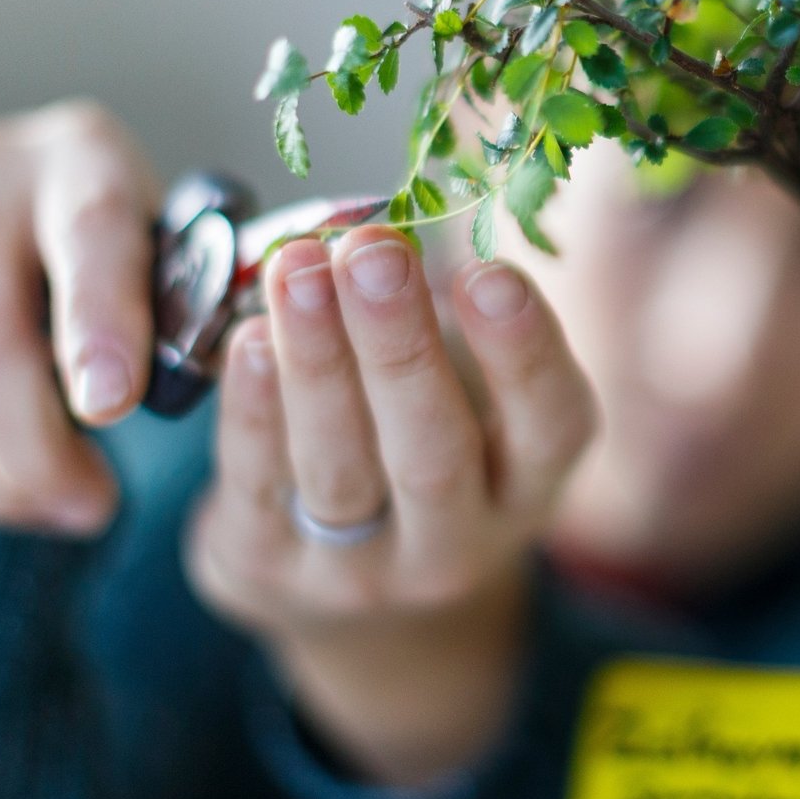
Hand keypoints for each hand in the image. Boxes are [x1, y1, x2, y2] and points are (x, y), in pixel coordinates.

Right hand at [0, 100, 159, 532]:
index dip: (98, 327)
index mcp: (82, 153)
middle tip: (87, 506)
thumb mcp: (168, 267)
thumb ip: (174, 317)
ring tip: (41, 507)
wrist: (18, 217)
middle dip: (33, 448)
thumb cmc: (117, 260)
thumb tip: (143, 399)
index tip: (112, 408)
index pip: (89, 235)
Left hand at [183, 225, 596, 784]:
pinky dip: (253, 408)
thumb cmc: (420, 444)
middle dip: (400, 344)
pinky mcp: (267, 572)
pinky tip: (248, 337)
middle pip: (434, 450)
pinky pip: (258, 484)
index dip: (524, 352)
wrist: (348, 598)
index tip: (489, 272)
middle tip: (374, 249)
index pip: (550, 425)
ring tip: (300, 268)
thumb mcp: (469, 396)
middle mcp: (457, 543)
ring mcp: (360, 572)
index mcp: (528, 484)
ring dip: (318, 360)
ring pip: (340, 467)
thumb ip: (453, 315)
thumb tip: (410, 200)